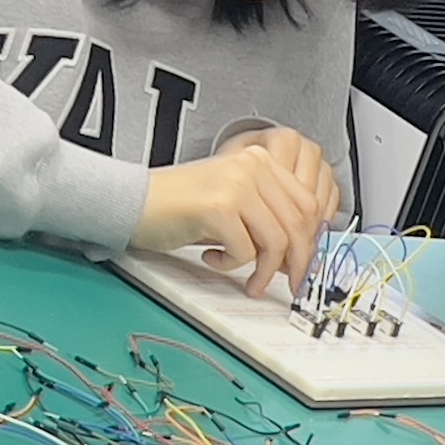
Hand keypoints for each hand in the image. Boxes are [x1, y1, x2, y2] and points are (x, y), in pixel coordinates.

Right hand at [138, 131, 342, 297]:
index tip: (302, 265)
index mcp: (261, 160)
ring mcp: (237, 185)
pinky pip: (245, 251)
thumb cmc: (180, 205)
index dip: (310, 241)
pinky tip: (212, 258)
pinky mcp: (219, 207)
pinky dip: (232, 265)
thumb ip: (267, 216)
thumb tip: (300, 253)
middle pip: (298, 224)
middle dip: (296, 263)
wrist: (134, 202)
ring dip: (265, 271)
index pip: (308, 204)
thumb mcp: (233, 201)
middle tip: (286, 284)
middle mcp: (253, 166)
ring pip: (277, 241)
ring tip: (250, 281)